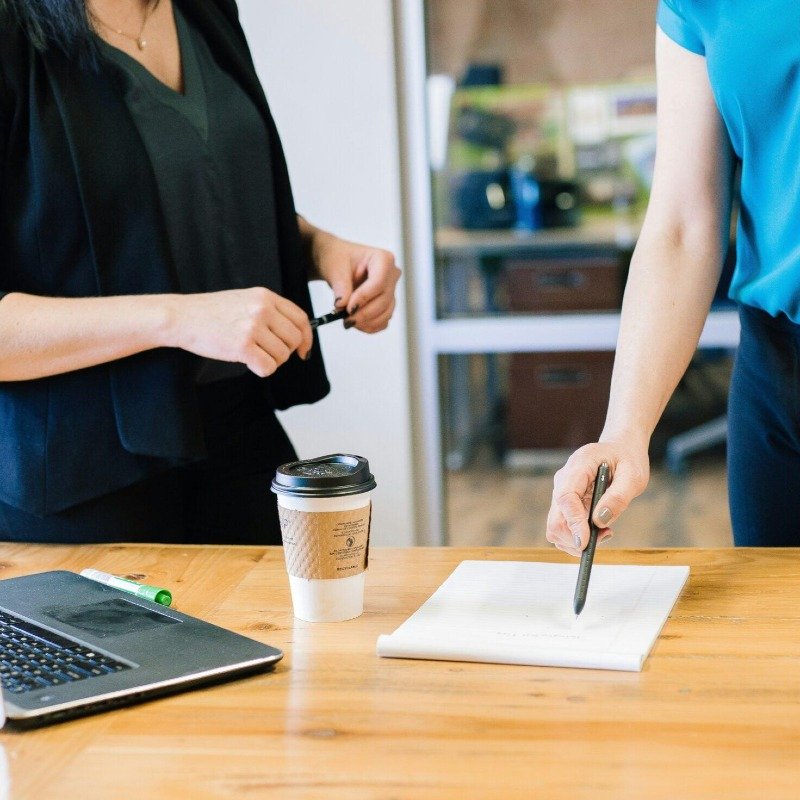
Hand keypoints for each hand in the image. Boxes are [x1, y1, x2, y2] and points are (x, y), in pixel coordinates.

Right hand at [167, 287, 312, 376]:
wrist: (182, 317)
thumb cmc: (210, 312)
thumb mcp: (245, 300)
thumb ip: (269, 312)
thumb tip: (296, 335)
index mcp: (265, 297)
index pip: (301, 318)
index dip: (307, 337)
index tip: (303, 350)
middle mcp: (262, 309)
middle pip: (294, 339)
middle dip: (285, 352)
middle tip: (267, 353)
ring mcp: (253, 327)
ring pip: (282, 355)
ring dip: (270, 361)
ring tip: (252, 354)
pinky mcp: (243, 346)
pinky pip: (268, 367)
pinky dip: (261, 370)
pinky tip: (248, 362)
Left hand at [310, 230, 400, 332]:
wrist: (336, 264)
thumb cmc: (337, 258)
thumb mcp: (334, 267)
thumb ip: (340, 285)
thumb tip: (342, 305)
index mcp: (383, 259)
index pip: (379, 282)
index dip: (364, 297)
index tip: (348, 308)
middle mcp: (392, 275)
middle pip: (384, 300)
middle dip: (364, 313)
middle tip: (345, 320)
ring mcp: (391, 291)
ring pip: (386, 313)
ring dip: (367, 322)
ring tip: (347, 321)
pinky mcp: (386, 304)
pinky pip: (383, 321)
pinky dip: (370, 326)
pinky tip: (356, 323)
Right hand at [545, 438, 649, 557]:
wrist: (619, 450)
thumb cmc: (627, 459)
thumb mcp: (633, 475)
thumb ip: (618, 497)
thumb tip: (600, 521)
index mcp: (578, 466)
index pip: (565, 497)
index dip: (573, 522)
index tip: (585, 542)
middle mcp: (563, 480)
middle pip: (555, 519)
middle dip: (575, 538)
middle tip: (606, 535)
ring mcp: (561, 493)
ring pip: (556, 528)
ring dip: (578, 539)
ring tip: (606, 530)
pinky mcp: (565, 505)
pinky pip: (564, 528)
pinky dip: (579, 537)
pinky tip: (599, 528)